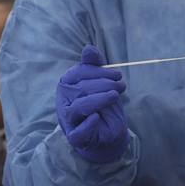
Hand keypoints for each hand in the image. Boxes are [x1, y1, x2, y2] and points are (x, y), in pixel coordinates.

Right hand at [56, 45, 128, 163]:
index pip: (78, 73)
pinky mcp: (75, 137)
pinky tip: (97, 118)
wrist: (106, 134)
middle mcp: (63, 101)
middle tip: (120, 86)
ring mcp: (68, 120)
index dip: (98, 71)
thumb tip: (89, 48)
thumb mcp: (101, 83)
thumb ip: (94, 66)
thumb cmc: (102, 105)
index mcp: (67, 85)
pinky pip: (78, 132)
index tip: (117, 74)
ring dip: (99, 100)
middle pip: (80, 89)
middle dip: (103, 85)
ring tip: (115, 96)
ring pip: (78, 108)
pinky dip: (87, 125)